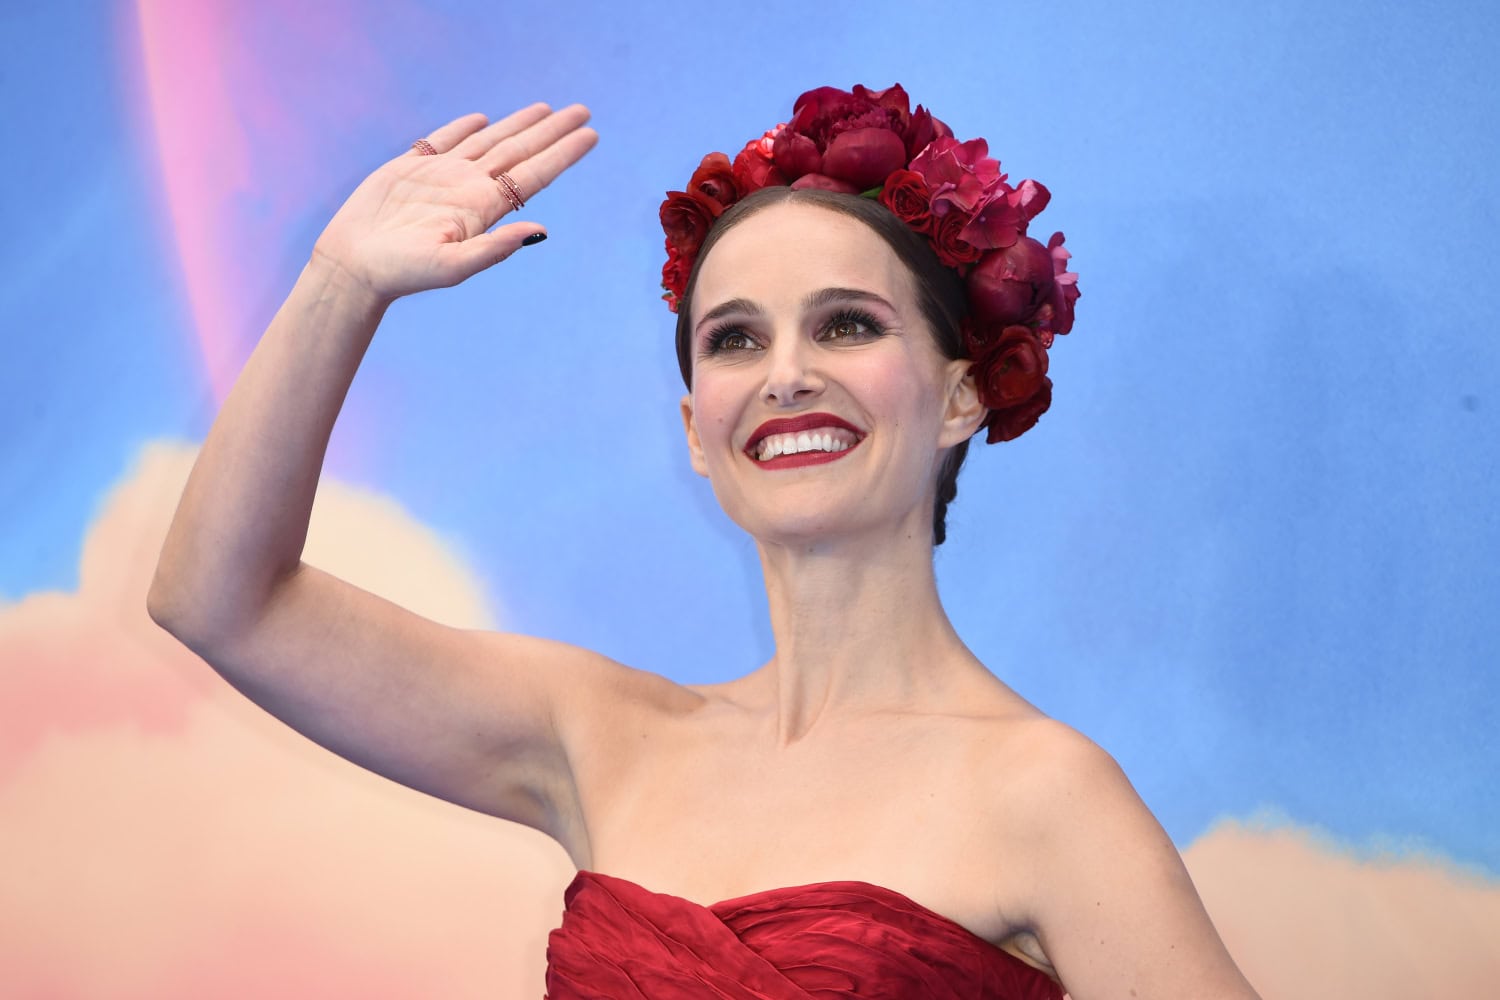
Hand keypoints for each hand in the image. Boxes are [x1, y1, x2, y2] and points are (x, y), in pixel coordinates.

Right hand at [312, 103, 597, 302]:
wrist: (354, 266)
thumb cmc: (404, 272)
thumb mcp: (454, 265)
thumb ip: (497, 248)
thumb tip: (541, 232)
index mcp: (484, 208)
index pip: (534, 175)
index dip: (563, 154)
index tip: (591, 135)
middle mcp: (469, 188)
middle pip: (520, 152)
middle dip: (552, 131)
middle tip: (583, 111)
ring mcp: (443, 177)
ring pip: (489, 141)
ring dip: (518, 124)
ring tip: (547, 110)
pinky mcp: (412, 168)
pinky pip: (444, 140)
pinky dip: (463, 127)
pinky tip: (482, 119)